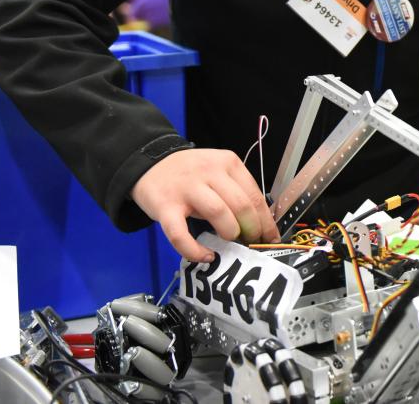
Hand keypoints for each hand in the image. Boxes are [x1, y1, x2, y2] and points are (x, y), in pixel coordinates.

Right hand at [131, 149, 279, 260]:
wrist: (149, 164)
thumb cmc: (189, 173)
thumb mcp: (217, 171)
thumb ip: (236, 190)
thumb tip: (260, 223)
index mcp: (227, 162)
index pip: (254, 194)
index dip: (265, 220)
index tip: (270, 237)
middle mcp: (208, 172)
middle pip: (240, 204)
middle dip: (251, 229)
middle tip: (250, 242)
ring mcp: (186, 189)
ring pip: (218, 213)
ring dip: (230, 233)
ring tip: (229, 242)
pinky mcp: (165, 207)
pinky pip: (180, 234)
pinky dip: (195, 250)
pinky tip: (205, 256)